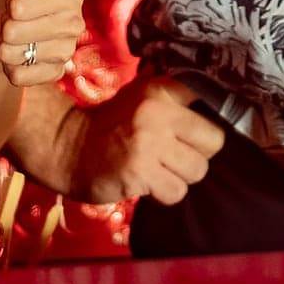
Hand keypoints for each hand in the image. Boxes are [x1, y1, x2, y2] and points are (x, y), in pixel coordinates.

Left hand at [0, 0, 105, 87]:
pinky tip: (20, 55)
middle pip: (16, 31)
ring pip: (16, 55)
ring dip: (6, 46)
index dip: (9, 1)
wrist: (10, 21)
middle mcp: (75, 25)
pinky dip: (10, 67)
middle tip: (15, 16)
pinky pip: (18, 77)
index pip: (21, 6)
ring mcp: (65, 52)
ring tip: (17, 35)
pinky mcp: (53, 75)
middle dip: (5, 23)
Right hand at [67, 76, 226, 205]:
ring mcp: (149, 144)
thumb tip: (216, 101)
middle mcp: (158, 113)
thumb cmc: (111, 124)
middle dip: (200, 153)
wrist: (67, 147)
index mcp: (161, 89)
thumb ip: (173, 97)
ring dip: (182, 177)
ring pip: (197, 170)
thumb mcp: (139, 96)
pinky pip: (176, 191)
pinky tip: (150, 184)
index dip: (209, 121)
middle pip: (214, 141)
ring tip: (162, 171)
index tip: (198, 131)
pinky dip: (166, 193)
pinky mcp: (139, 173)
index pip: (210, 101)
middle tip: (179, 156)